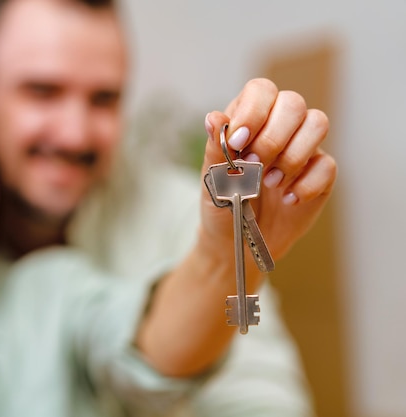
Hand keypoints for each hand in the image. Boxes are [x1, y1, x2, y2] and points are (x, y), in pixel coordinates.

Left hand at [200, 78, 336, 265]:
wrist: (238, 241)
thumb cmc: (222, 203)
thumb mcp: (212, 179)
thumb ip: (215, 149)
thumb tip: (214, 119)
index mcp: (248, 118)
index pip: (261, 90)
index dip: (254, 111)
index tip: (239, 143)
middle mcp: (278, 126)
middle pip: (293, 102)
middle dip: (273, 137)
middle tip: (253, 166)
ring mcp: (302, 147)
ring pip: (317, 123)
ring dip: (293, 155)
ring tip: (269, 183)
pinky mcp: (320, 173)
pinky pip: (327, 165)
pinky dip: (306, 185)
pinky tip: (287, 200)